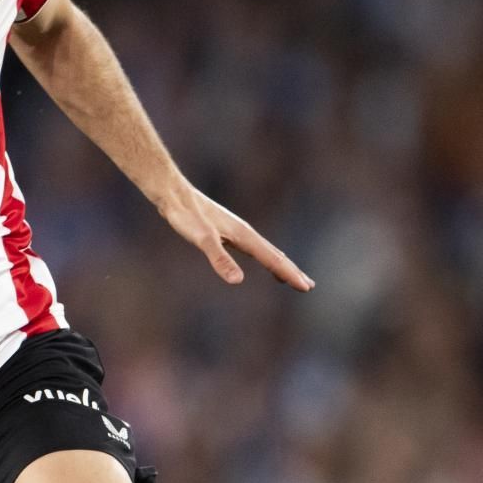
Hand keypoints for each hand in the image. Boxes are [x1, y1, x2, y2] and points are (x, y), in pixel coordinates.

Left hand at [155, 185, 313, 290]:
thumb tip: (238, 281)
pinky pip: (253, 248)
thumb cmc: (186, 216)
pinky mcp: (226, 231)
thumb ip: (220, 259)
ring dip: (280, 265)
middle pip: (274, 255)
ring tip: (292, 278)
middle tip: (308, 287)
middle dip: (291, 271)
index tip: (306, 288)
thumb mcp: (203, 239)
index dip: (289, 274)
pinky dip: (264, 257)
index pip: (273, 259)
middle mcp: (245, 232)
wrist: (173, 194)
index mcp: (244, 235)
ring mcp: (236, 231)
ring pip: (265, 251)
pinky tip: (261, 260)